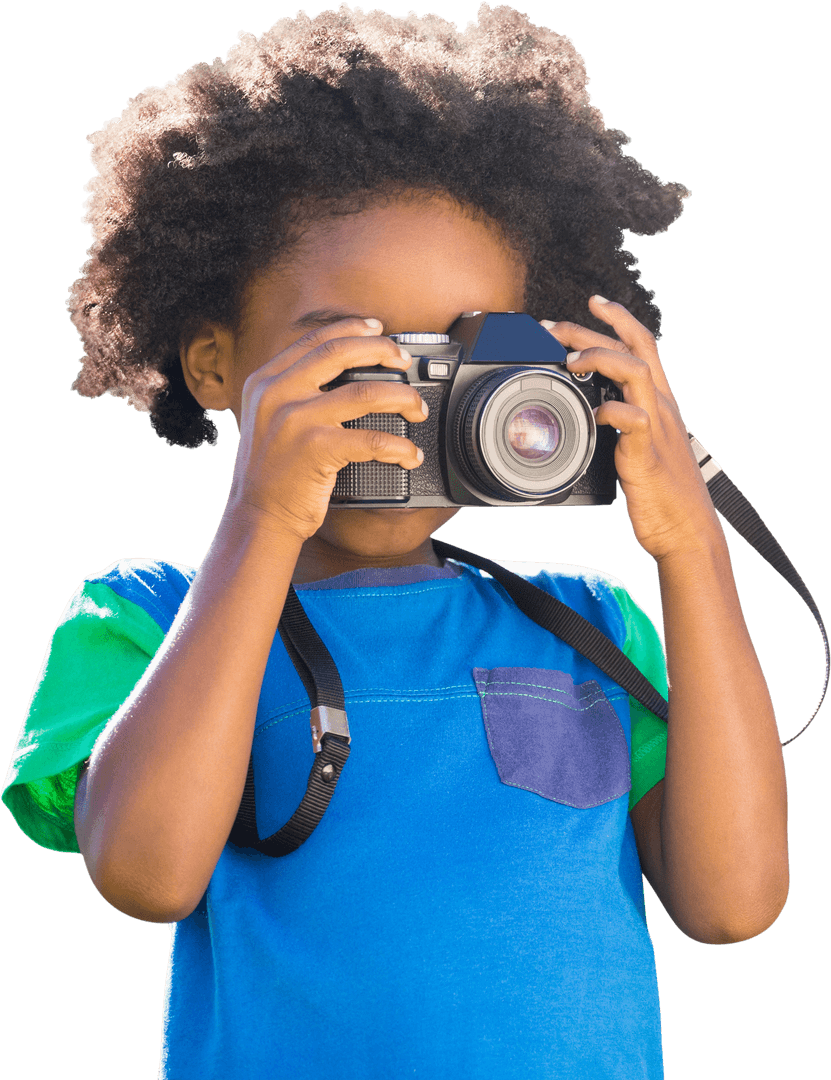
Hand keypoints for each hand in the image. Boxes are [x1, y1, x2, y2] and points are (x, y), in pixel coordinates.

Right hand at [227, 318, 427, 541]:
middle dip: (383, 351)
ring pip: (366, 392)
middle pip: (342, 352)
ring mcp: (296, 419)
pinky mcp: (316, 449)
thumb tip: (341, 373)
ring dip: (403, 398)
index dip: (352, 328)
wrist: (258, 516)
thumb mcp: (268, 419)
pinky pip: (372, 439)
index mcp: (266, 380)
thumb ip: (294, 393)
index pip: (315, 339)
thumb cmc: (270, 474)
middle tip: (404, 362)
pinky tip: (410, 454)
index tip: (378, 329)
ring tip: (418, 409)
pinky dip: (399, 447)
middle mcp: (277, 393)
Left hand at [543, 296, 724, 561]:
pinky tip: (595, 414)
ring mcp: (657, 428)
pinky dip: (612, 411)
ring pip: (635, 371)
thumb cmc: (660, 492)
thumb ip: (619, 424)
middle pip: (633, 348)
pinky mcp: (647, 454)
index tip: (595, 300)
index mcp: (659, 402)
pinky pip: (634, 420)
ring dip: (599, 358)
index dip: (621, 318)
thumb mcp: (638, 447)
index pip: (643, 344)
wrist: (686, 529)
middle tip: (553, 326)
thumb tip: (589, 412)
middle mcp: (661, 407)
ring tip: (569, 361)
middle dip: (591, 329)